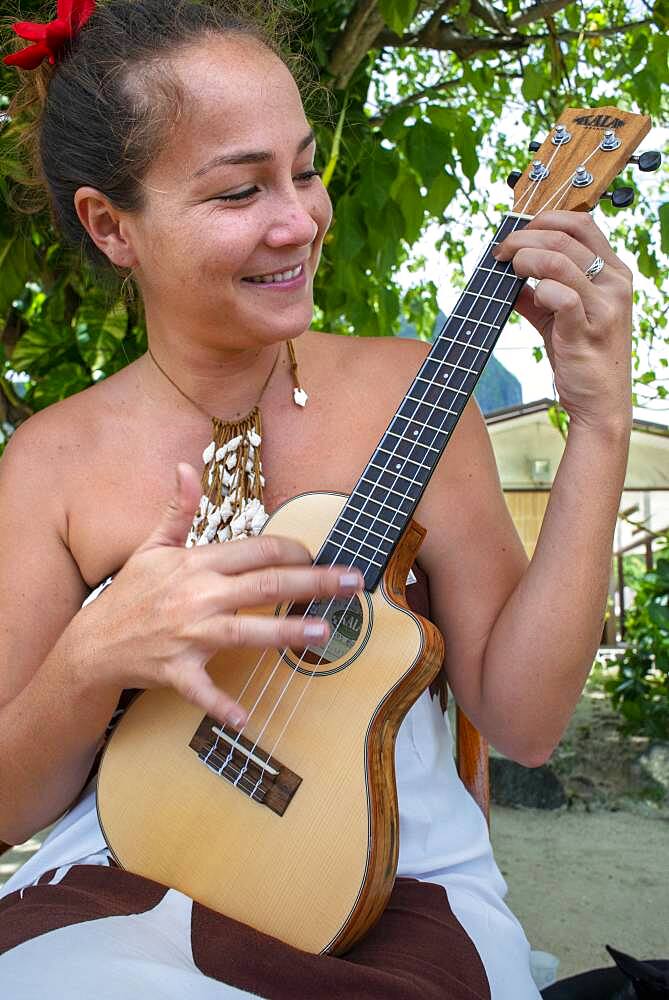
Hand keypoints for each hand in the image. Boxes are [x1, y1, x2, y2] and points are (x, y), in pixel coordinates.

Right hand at [74, 462, 362, 725]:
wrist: (93, 642)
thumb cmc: (130, 593)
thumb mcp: (151, 545)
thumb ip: (178, 508)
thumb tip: (187, 468)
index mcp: (196, 563)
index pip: (255, 550)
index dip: (293, 550)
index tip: (319, 554)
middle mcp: (197, 595)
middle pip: (264, 584)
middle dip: (313, 582)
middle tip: (352, 582)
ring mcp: (187, 634)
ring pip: (245, 631)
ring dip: (285, 631)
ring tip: (323, 632)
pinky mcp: (176, 670)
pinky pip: (202, 689)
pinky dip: (221, 704)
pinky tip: (246, 717)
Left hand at [493, 210, 632, 432]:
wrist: (599, 402)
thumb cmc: (581, 356)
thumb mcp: (561, 317)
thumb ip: (538, 293)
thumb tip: (504, 275)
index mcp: (613, 272)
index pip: (582, 224)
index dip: (544, 220)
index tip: (516, 234)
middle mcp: (614, 283)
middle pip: (565, 237)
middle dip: (524, 238)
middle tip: (501, 252)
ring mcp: (605, 305)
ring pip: (560, 260)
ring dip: (525, 258)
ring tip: (508, 268)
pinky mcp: (589, 329)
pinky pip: (561, 296)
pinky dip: (539, 291)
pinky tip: (531, 298)